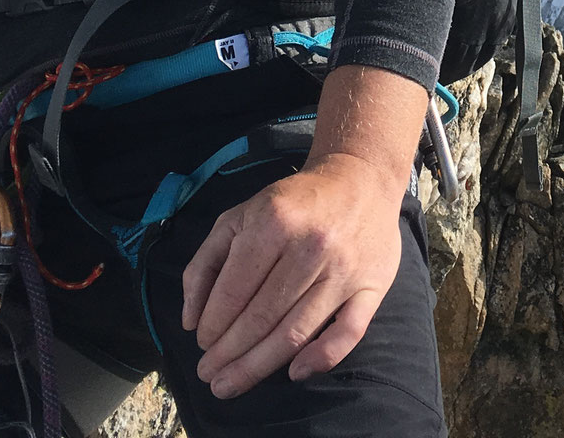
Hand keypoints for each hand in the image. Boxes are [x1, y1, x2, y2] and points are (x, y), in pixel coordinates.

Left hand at [180, 154, 406, 395]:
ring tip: (230, 384)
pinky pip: (348, 333)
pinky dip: (321, 358)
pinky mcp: (373, 286)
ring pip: (296, 332)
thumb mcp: (238, 217)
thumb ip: (205, 264)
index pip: (234, 292)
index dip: (212, 326)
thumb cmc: (293, 203)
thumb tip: (190, 320)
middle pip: (261, 318)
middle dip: (228, 354)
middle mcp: (311, 247)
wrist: (361, 178)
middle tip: (209, 375)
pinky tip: (295, 373)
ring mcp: (345, 270)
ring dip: (258, 366)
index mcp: (274, 224)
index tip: (202, 344)